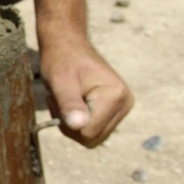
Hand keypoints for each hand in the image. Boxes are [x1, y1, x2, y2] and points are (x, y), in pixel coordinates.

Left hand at [38, 30, 132, 146]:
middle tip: (60, 101)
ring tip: (67, 99)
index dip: (67, 123)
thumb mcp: (60, 82)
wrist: (68, 44)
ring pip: (93, 136)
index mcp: (115, 96)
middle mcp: (125, 103)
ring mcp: (123, 107)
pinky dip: (80, 121)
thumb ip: (69, 104)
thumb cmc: (61, 60)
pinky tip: (74, 102)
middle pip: (92, 138)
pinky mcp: (117, 110)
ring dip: (74, 123)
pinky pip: (96, 129)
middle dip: (71, 125)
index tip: (57, 101)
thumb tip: (78, 126)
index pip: (88, 133)